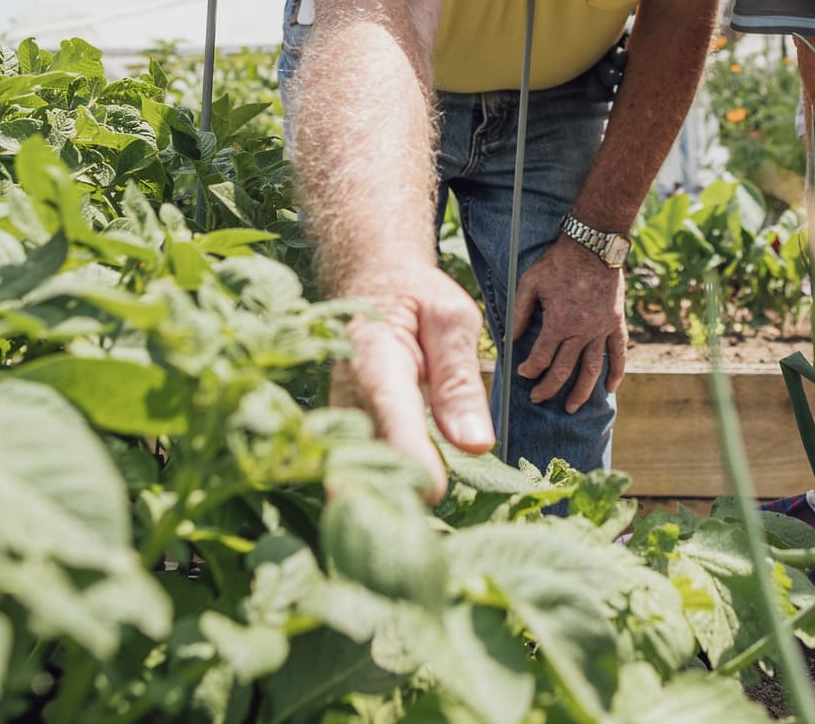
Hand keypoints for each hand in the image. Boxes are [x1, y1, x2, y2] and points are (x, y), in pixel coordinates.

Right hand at [329, 267, 494, 502]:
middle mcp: (346, 392)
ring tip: (412, 533)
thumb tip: (476, 445)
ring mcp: (338, 416)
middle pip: (364, 454)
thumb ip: (460, 381)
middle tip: (425, 524)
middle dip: (393, 492)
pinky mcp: (343, 433)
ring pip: (355, 470)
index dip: (409, 455)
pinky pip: (357, 470)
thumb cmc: (416, 300)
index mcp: (375, 356)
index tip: (432, 491)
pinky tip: (403, 514)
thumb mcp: (452, 321)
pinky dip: (378, 492)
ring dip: (383, 499)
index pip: (390, 412)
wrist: (371, 282)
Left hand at [511, 236, 629, 412]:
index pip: (541, 358)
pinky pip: (619, 353)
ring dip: (582, 392)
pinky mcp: (616, 323)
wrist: (593, 246)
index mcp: (559, 322)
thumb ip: (519, 312)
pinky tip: (610, 389)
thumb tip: (511, 339)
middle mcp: (582, 331)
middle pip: (564, 370)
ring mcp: (602, 328)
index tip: (523, 373)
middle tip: (538, 398)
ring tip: (572, 407)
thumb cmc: (558, 263)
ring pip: (592, 369)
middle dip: (548, 388)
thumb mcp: (530, 283)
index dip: (529, 370)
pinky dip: (616, 372)